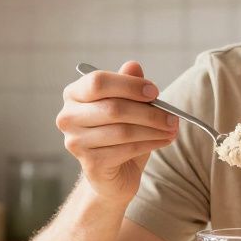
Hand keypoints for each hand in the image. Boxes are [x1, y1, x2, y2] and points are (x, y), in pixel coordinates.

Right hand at [56, 61, 178, 202]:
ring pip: (123, 131)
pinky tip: (164, 140)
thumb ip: (128, 85)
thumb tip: (133, 66)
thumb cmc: (119, 133)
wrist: (114, 173)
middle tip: (172, 116)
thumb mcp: (127, 105)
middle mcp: (68, 117)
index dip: (129, 85)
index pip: (98, 82)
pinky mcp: (90, 163)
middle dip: (149, 112)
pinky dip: (150, 143)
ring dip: (154, 129)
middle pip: (113, 108)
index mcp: (74, 94)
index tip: (154, 92)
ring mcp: (76, 142)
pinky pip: (126, 149)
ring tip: (172, 129)